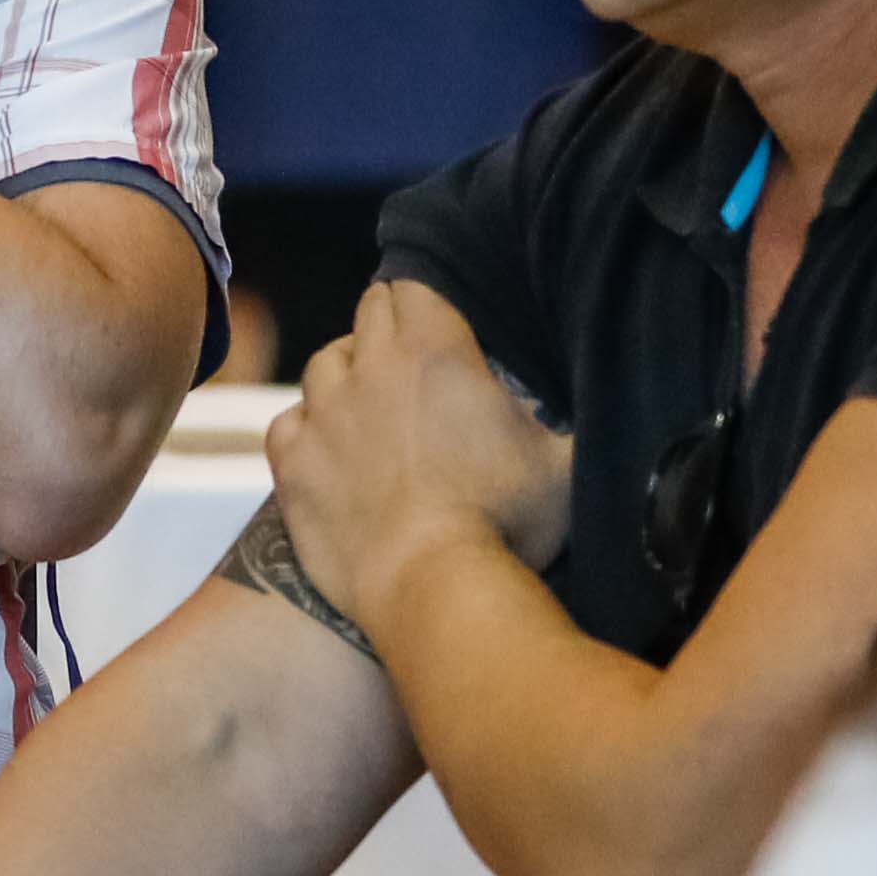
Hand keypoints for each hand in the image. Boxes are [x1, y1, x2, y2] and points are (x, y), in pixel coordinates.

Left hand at [267, 279, 573, 625]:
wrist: (432, 586)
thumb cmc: (505, 523)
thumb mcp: (561, 463)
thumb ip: (563, 423)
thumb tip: (589, 408)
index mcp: (435, 348)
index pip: (413, 289)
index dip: (425, 307)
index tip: (436, 330)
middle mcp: (370, 366)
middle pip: (368, 314)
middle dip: (388, 331)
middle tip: (410, 370)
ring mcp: (323, 413)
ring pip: (324, 364)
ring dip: (345, 377)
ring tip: (368, 410)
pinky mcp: (293, 463)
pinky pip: (287, 424)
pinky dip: (306, 432)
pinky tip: (328, 454)